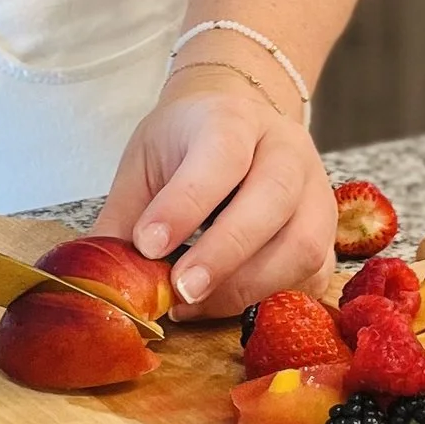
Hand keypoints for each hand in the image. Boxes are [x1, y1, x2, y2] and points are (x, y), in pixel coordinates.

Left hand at [94, 65, 334, 314]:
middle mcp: (287, 149)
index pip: (220, 154)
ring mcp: (316, 191)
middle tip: (179, 291)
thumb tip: (96, 282)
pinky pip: (313, 275)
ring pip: (302, 244)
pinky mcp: (328, 235)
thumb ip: (124, 218)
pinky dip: (271, 299)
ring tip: (194, 304)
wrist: (237, 120)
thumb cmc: (185, 144)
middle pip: (273, 198)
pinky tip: (228, 305)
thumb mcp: (145, 162)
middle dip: (225, 254)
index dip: (186, 203)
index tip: (148, 244)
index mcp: (234, 118)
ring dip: (247, 286)